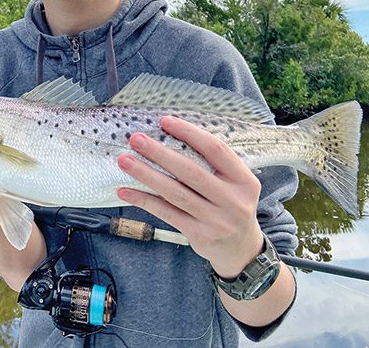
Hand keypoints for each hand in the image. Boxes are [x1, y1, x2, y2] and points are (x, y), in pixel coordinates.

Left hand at [116, 116, 264, 277]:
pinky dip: (144, 200)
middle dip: (160, 153)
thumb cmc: (230, 204)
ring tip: (124, 160)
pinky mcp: (199, 235)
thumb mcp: (235, 183)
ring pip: (175, 193)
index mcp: (244, 181)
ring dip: (147, 175)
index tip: (165, 121)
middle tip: (136, 139)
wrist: (241, 248)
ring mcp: (215, 220)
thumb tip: (169, 136)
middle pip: (191, 172)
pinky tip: (126, 190)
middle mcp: (232, 201)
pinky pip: (166, 213)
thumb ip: (212, 164)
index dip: (190, 133)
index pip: (216, 150)